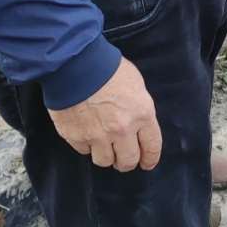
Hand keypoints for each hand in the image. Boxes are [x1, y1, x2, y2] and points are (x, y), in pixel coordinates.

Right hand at [48, 58, 162, 171]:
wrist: (74, 63)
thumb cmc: (108, 68)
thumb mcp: (136, 85)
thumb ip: (140, 109)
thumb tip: (138, 124)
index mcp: (142, 115)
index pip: (151, 147)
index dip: (150, 159)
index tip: (147, 163)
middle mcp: (121, 130)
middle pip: (127, 161)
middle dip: (127, 162)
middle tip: (123, 158)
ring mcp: (96, 135)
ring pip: (104, 161)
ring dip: (106, 155)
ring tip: (103, 146)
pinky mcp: (74, 136)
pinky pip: (83, 150)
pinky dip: (86, 145)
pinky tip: (86, 133)